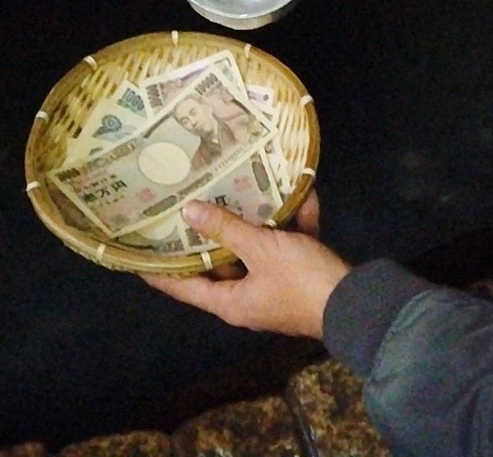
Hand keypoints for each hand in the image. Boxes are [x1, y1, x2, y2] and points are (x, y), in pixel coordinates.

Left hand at [141, 195, 350, 338]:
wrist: (355, 300)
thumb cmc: (298, 280)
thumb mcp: (262, 250)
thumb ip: (227, 229)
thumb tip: (189, 212)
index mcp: (232, 302)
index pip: (185, 287)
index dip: (160, 272)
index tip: (138, 256)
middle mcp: (249, 298)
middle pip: (222, 265)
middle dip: (213, 235)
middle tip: (191, 207)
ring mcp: (276, 286)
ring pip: (259, 250)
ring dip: (259, 222)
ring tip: (245, 190)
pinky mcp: (302, 275)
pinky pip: (291, 245)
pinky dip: (296, 222)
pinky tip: (304, 193)